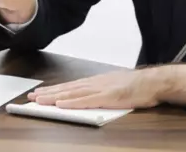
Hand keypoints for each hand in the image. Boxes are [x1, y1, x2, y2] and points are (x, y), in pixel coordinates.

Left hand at [27, 65, 185, 109]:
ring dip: (54, 97)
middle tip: (31, 98)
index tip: (41, 93)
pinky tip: (60, 104)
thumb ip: (103, 92)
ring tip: (39, 101)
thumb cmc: (138, 86)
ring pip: (73, 93)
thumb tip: (90, 97)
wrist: (154, 82)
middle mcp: (96, 83)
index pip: (72, 85)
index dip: (55, 89)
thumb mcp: (117, 87)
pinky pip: (85, 100)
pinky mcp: (107, 97)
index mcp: (98, 81)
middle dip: (48, 93)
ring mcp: (101, 89)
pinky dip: (71, 102)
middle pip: (68, 88)